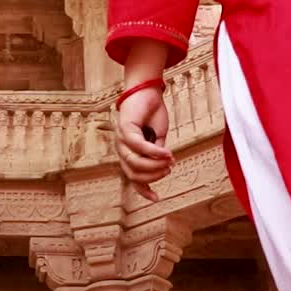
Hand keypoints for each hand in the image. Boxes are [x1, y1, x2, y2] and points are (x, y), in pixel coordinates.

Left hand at [116, 83, 173, 201]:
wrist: (148, 91)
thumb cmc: (153, 114)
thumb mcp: (159, 138)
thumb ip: (157, 154)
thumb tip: (162, 168)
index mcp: (129, 153)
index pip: (133, 178)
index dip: (144, 190)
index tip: (157, 199)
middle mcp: (121, 149)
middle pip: (133, 174)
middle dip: (153, 176)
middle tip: (168, 169)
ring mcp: (120, 140)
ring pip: (134, 163)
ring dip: (153, 165)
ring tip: (169, 161)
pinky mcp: (124, 129)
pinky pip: (138, 146)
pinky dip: (153, 152)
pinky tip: (166, 153)